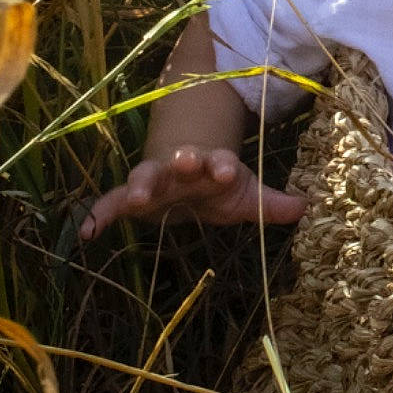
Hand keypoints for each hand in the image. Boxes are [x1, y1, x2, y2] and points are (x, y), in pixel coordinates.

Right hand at [80, 147, 308, 241]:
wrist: (185, 175)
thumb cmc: (217, 186)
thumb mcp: (246, 196)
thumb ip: (271, 204)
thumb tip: (306, 208)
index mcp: (213, 165)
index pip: (221, 162)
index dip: (224, 165)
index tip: (228, 170)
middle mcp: (183, 168)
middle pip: (182, 161)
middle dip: (184, 160)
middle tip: (185, 161)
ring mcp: (156, 178)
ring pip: (147, 175)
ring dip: (142, 183)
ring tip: (137, 195)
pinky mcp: (132, 195)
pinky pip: (111, 203)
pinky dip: (97, 214)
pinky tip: (86, 232)